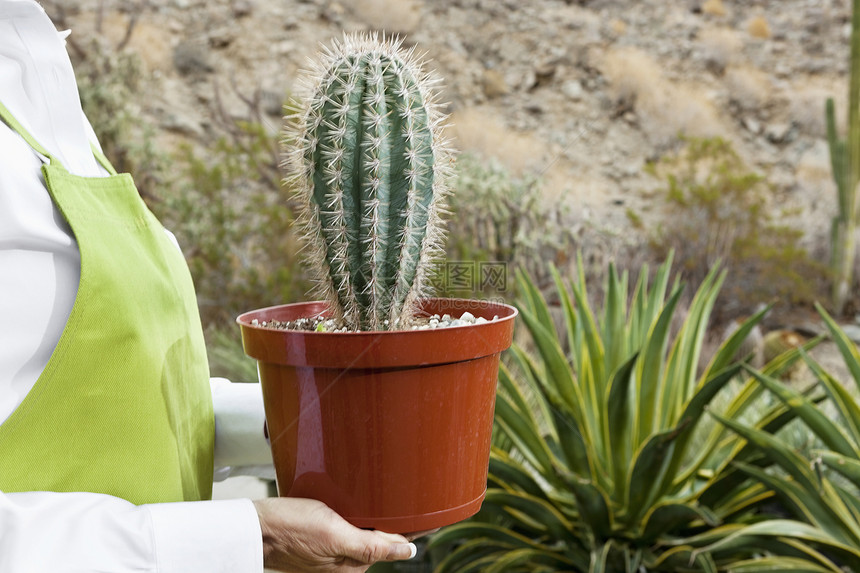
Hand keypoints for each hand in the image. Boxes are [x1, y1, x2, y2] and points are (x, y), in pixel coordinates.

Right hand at [253, 498, 416, 571]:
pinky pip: (345, 530)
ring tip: (381, 494)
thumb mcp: (334, 534)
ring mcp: (331, 555)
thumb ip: (371, 546)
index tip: (427, 514)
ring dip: (371, 516)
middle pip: (379, 537)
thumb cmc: (290, 527)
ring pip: (363, 532)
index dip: (410, 527)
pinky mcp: (319, 545)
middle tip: (404, 493)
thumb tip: (409, 550)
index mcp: (353, 566)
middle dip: (391, 519)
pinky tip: (353, 504)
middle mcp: (345, 564)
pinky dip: (353, 517)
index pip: (392, 543)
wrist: (255, 527)